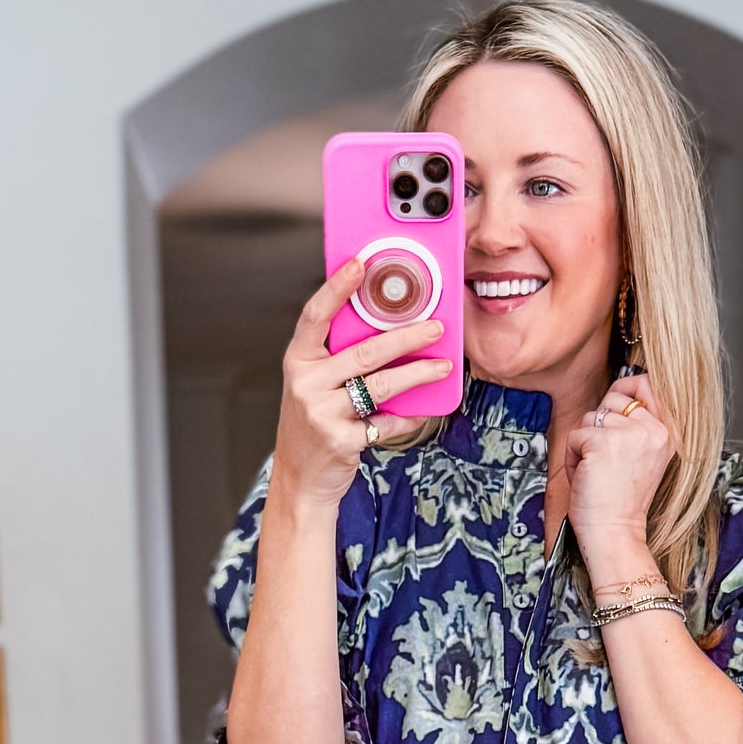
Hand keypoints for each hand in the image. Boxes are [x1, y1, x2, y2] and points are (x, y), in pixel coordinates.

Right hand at [270, 261, 451, 514]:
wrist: (300, 480)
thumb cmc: (313, 425)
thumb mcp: (314, 385)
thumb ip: (337, 358)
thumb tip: (385, 327)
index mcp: (298, 361)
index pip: (315, 316)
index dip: (336, 288)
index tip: (360, 263)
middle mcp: (306, 384)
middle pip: (364, 352)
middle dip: (406, 337)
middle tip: (437, 327)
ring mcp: (322, 414)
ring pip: (381, 385)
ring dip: (418, 374)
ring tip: (443, 366)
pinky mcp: (341, 441)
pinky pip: (385, 423)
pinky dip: (408, 416)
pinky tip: (424, 410)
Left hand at [564, 373, 677, 583]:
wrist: (616, 534)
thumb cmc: (622, 502)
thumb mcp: (642, 458)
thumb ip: (636, 426)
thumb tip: (615, 394)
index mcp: (665, 433)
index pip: (646, 384)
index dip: (625, 387)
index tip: (615, 399)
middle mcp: (651, 429)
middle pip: (612, 399)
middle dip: (599, 425)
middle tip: (605, 460)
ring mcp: (627, 434)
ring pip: (591, 418)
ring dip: (584, 445)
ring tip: (596, 472)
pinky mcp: (601, 443)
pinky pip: (575, 436)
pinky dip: (572, 458)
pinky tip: (586, 477)